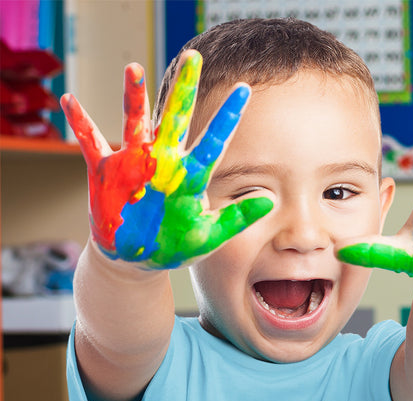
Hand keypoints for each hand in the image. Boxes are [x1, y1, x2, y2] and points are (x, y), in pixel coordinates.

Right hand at [61, 51, 272, 268]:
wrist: (137, 259)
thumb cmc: (174, 246)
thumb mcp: (208, 236)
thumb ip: (236, 220)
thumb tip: (271, 201)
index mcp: (190, 176)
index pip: (213, 142)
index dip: (228, 117)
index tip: (244, 90)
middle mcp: (164, 162)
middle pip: (176, 119)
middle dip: (184, 90)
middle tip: (193, 57)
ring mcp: (135, 163)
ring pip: (135, 122)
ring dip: (134, 97)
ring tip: (134, 69)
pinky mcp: (107, 172)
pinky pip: (91, 143)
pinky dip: (81, 123)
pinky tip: (70, 101)